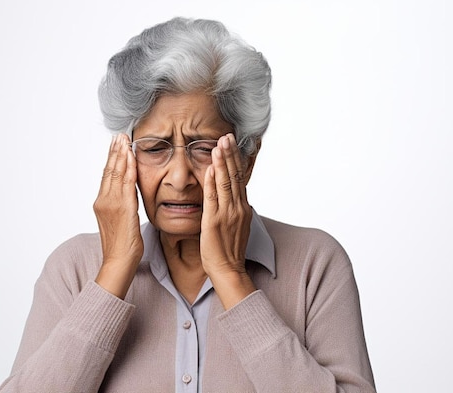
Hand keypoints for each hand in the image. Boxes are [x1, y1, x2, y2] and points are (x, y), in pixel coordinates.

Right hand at [93, 133, 142, 297]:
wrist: (119, 262)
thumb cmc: (122, 247)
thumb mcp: (120, 221)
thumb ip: (122, 205)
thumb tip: (128, 194)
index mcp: (102, 203)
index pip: (107, 175)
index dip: (112, 158)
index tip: (116, 144)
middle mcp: (103, 200)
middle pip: (109, 170)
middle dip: (115, 151)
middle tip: (119, 135)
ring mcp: (111, 203)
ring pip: (115, 173)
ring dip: (120, 154)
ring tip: (124, 139)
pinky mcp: (122, 208)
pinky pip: (125, 183)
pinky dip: (128, 168)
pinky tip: (131, 157)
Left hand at [201, 133, 255, 308]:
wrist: (228, 270)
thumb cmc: (228, 251)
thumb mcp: (235, 225)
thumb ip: (233, 208)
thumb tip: (232, 194)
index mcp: (242, 208)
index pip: (239, 178)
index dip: (236, 160)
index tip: (232, 144)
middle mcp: (237, 208)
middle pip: (234, 176)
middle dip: (231, 154)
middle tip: (228, 136)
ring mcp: (227, 214)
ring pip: (225, 183)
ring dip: (222, 162)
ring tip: (220, 144)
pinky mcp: (215, 221)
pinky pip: (213, 197)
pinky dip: (212, 181)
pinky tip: (210, 167)